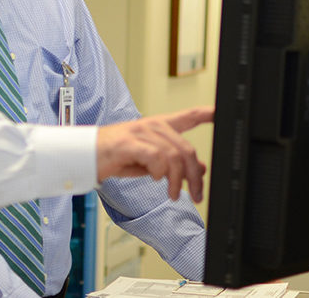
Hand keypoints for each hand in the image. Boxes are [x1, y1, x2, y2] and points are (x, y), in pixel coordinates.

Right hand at [95, 106, 213, 201]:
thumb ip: (174, 162)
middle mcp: (152, 126)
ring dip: (177, 181)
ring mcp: (140, 132)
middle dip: (195, 176)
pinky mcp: (129, 143)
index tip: (222, 114)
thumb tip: (200, 168)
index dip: (208, 114)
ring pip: (174, 156)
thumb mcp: (150, 161)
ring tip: (173, 194)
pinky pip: (156, 158)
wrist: (86, 155)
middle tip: (196, 194)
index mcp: (158, 126)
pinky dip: (159, 173)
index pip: (189, 115)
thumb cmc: (115, 157)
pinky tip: (155, 179)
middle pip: (186, 149)